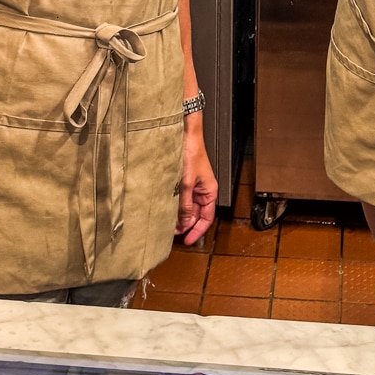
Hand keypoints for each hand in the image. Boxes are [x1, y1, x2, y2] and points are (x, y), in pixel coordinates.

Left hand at [177, 122, 217, 245]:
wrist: (185, 133)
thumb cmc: (191, 151)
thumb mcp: (186, 183)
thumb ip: (184, 205)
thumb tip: (183, 223)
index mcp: (209, 191)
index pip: (206, 218)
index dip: (197, 231)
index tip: (188, 240)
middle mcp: (202, 190)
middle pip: (195, 214)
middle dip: (184, 224)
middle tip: (171, 233)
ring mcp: (193, 186)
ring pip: (186, 207)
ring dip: (178, 214)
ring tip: (166, 222)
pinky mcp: (184, 180)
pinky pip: (180, 198)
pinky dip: (174, 204)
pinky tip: (165, 208)